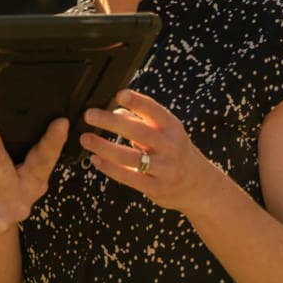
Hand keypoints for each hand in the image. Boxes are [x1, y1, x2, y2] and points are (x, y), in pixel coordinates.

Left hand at [80, 89, 223, 214]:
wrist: (197, 185)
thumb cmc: (174, 151)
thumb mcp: (165, 131)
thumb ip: (141, 120)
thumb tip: (114, 110)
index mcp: (172, 127)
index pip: (154, 110)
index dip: (137, 102)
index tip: (119, 94)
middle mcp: (170, 146)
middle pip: (139, 132)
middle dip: (112, 122)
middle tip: (90, 115)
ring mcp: (164, 168)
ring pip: (131, 157)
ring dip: (105, 147)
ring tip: (85, 138)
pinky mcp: (155, 187)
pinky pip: (130, 177)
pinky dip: (110, 168)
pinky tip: (95, 159)